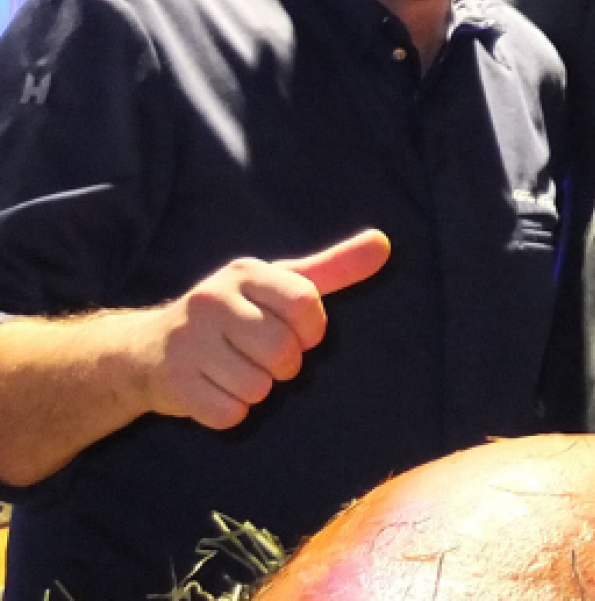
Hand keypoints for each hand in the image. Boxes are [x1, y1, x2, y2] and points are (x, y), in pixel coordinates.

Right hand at [134, 230, 390, 429]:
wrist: (148, 349)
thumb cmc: (233, 314)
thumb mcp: (280, 284)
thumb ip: (334, 268)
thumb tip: (385, 243)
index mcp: (246, 272)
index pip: (306, 303)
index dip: (312, 330)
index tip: (298, 332)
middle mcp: (212, 299)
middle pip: (284, 351)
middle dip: (284, 364)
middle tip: (262, 356)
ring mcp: (187, 340)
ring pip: (258, 386)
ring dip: (257, 389)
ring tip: (236, 370)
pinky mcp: (173, 380)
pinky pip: (229, 413)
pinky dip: (231, 411)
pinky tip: (216, 389)